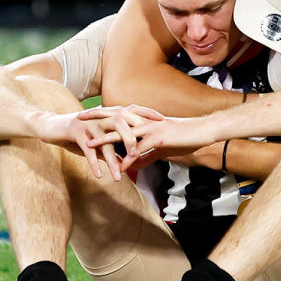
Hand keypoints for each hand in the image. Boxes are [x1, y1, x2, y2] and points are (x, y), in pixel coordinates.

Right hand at [43, 105, 161, 179]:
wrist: (53, 126)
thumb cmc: (78, 133)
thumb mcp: (97, 138)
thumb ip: (112, 147)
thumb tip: (127, 162)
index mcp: (109, 114)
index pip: (132, 111)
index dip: (147, 114)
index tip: (162, 121)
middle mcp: (101, 117)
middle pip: (121, 122)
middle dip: (132, 138)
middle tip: (140, 154)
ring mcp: (89, 124)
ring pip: (105, 141)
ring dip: (112, 160)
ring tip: (119, 176)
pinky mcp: (76, 132)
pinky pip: (88, 149)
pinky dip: (94, 163)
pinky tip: (98, 175)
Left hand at [88, 116, 217, 169]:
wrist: (203, 132)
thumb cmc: (183, 138)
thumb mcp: (160, 149)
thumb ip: (144, 157)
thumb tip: (129, 166)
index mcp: (143, 120)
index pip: (117, 115)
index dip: (101, 114)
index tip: (85, 114)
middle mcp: (144, 122)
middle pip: (115, 119)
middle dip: (96, 119)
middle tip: (78, 118)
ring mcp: (150, 129)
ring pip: (122, 134)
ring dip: (104, 140)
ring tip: (88, 145)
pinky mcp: (159, 138)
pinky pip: (140, 149)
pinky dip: (129, 158)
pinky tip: (120, 167)